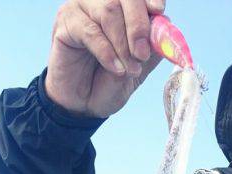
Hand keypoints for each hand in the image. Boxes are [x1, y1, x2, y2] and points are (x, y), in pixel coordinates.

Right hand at [45, 0, 164, 117]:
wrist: (85, 104)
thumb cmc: (110, 81)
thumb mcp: (139, 67)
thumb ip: (152, 47)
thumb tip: (167, 28)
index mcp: (122, 6)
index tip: (158, 11)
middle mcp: (101, 0)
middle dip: (138, 25)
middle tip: (142, 54)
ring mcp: (81, 7)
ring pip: (107, 10)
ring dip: (122, 44)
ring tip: (129, 69)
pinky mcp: (65, 22)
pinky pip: (89, 30)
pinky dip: (106, 51)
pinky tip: (115, 69)